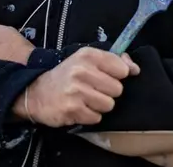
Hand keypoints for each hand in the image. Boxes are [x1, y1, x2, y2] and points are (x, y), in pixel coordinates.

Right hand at [13, 47, 139, 127]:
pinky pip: (96, 118)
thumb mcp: (88, 61)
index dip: (118, 76)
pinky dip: (90, 116)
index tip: (107, 77)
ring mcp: (76, 91)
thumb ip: (115, 61)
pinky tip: (78, 108)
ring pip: (109, 105)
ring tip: (86, 100)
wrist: (37, 92)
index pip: (122, 69)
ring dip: (99, 106)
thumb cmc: (68, 76)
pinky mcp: (71, 109)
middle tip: (93, 90)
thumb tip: (135, 69)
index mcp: (88, 55)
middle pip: (117, 89)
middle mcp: (81, 71)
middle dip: (108, 93)